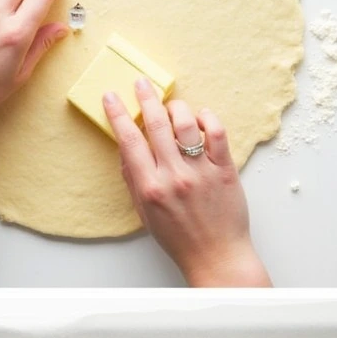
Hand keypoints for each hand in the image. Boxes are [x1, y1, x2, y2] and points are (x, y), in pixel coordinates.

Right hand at [104, 80, 270, 286]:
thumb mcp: (144, 213)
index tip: (110, 97)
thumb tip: (125, 151)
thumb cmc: (177, 237)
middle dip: (146, 98)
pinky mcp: (225, 169)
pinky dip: (207, 118)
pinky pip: (217, 133)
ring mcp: (202, 170)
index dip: (118, 115)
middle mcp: (174, 176)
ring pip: (187, 123)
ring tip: (171, 105)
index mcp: (149, 187)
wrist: (215, 254)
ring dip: (176, 107)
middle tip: (141, 82)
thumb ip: (133, 180)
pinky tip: (200, 117)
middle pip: (157, 125)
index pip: (129, 141)